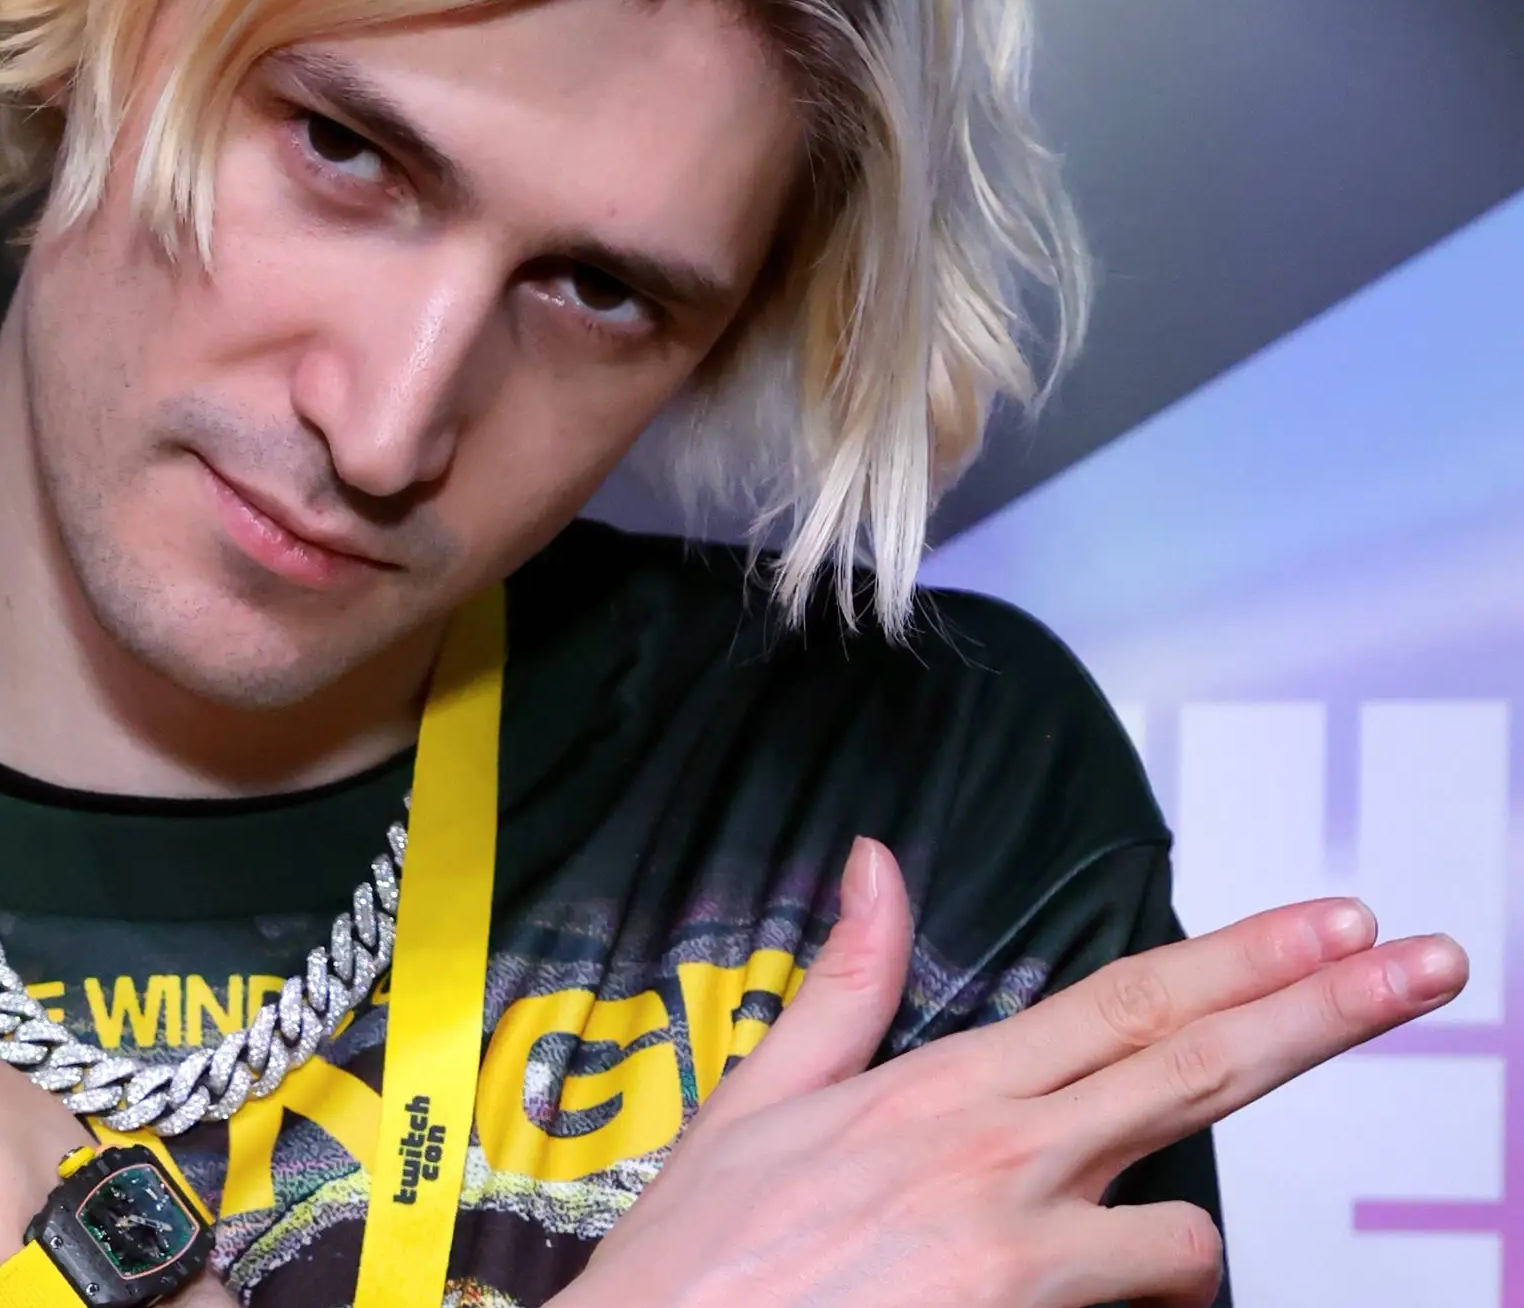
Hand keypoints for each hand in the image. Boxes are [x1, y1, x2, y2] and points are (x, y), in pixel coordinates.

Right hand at [572, 838, 1464, 1307]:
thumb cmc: (700, 1252)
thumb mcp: (757, 1097)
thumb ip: (843, 984)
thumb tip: (873, 862)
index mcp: (944, 1086)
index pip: (1128, 996)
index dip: (1247, 955)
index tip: (1340, 920)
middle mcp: (1002, 1156)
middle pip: (1199, 1066)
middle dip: (1326, 1012)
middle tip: (1426, 965)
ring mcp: (1019, 1253)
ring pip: (1190, 1233)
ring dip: (1189, 1243)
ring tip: (1129, 1256)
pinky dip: (1127, 1306)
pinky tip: (1078, 1301)